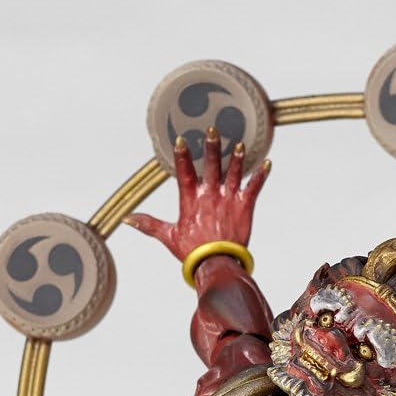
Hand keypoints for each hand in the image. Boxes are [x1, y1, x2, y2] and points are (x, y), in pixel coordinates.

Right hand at [124, 127, 270, 261]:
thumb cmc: (193, 253)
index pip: (184, 173)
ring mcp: (228, 200)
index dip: (182, 155)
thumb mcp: (168, 236)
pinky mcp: (244, 207)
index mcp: (190, 201)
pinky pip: (254, 188)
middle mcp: (209, 196)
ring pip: (233, 173)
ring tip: (241, 143)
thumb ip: (148, 224)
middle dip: (212, 147)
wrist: (217, 265)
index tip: (181, 139)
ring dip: (237, 157)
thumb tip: (127, 219)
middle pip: (210, 166)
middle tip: (213, 130)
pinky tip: (268, 163)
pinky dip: (261, 176)